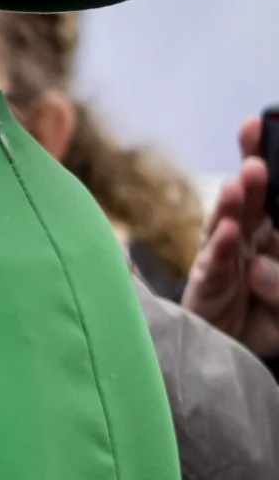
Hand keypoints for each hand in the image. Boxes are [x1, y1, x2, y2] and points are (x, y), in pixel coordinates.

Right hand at [182, 114, 277, 358]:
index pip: (271, 193)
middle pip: (251, 196)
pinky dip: (222, 248)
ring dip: (235, 202)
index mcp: (270, 232)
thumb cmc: (266, 314)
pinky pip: (216, 265)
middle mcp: (247, 239)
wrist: (233, 354)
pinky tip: (228, 232)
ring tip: (244, 180)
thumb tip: (257, 256)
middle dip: (254, 167)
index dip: (268, 157)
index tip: (266, 124)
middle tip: (256, 140)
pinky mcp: (208, 286)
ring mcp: (225, 260)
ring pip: (230, 224)